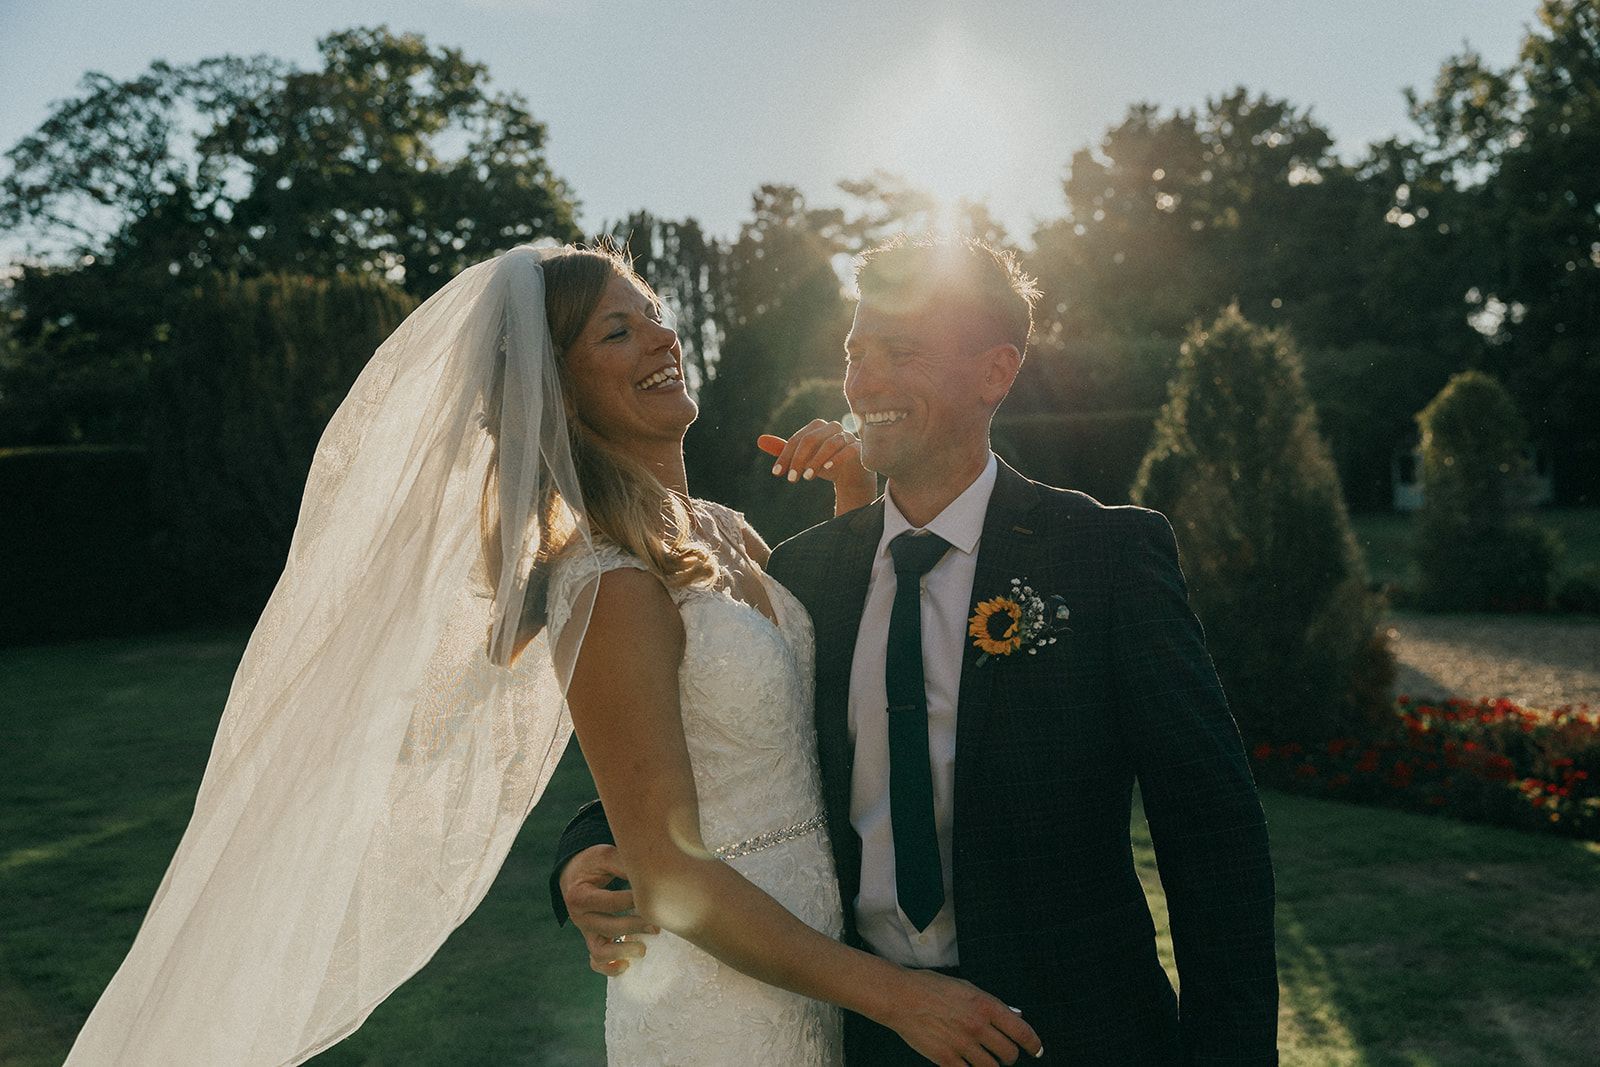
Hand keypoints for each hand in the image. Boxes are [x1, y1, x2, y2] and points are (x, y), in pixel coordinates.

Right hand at [559, 844, 657, 975]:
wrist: (574, 874)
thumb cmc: (593, 864)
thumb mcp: (604, 856)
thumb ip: (623, 864)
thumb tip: (649, 876)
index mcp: (579, 895)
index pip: (610, 902)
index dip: (634, 901)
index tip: (654, 897)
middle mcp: (579, 917)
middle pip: (608, 927)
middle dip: (635, 926)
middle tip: (657, 924)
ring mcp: (585, 931)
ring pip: (600, 951)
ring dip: (623, 951)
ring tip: (643, 948)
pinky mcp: (591, 939)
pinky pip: (597, 961)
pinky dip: (610, 968)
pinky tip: (627, 965)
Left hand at [758, 420, 876, 515]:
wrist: (853, 475)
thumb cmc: (825, 464)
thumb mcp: (804, 458)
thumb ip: (785, 450)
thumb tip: (760, 441)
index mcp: (818, 427)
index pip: (798, 439)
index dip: (785, 455)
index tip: (777, 473)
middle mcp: (833, 428)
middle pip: (811, 439)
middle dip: (798, 459)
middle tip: (791, 479)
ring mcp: (848, 437)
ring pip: (830, 444)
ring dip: (815, 461)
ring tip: (806, 478)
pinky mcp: (861, 448)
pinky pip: (849, 450)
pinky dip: (836, 459)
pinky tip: (826, 471)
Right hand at [880, 970, 1042, 1065]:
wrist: (901, 997)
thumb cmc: (931, 987)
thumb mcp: (966, 988)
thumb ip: (990, 1003)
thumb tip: (1014, 1015)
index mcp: (985, 1005)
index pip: (1021, 1031)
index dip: (1033, 1044)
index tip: (1036, 1050)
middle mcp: (978, 1026)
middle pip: (1009, 1054)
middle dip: (1009, 1056)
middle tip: (1004, 1054)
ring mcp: (962, 1045)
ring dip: (991, 1065)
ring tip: (985, 1060)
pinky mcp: (947, 1060)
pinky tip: (968, 1065)